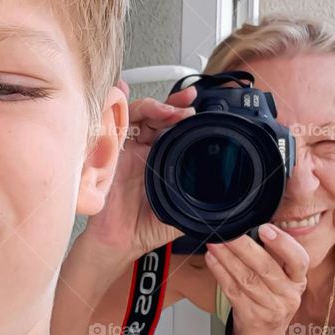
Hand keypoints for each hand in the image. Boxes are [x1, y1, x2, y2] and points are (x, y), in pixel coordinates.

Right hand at [83, 78, 197, 262]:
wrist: (120, 242)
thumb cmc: (146, 226)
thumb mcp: (182, 209)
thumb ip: (201, 196)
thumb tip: (228, 192)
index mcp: (162, 159)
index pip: (173, 127)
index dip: (183, 112)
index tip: (197, 106)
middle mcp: (143, 150)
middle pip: (156, 115)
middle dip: (171, 105)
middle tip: (185, 108)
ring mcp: (125, 149)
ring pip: (137, 116)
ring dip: (152, 107)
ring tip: (166, 110)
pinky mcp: (107, 153)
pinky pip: (109, 125)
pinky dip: (115, 106)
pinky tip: (121, 92)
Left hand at [204, 225, 309, 334]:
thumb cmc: (269, 310)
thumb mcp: (279, 286)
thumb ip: (272, 260)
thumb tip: (249, 227)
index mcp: (298, 282)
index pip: (298, 260)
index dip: (283, 243)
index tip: (265, 229)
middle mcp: (288, 296)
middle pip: (266, 267)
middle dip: (243, 245)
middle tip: (227, 229)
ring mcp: (271, 309)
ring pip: (246, 277)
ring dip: (227, 257)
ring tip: (214, 241)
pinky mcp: (252, 318)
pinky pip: (233, 291)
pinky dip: (220, 273)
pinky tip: (212, 260)